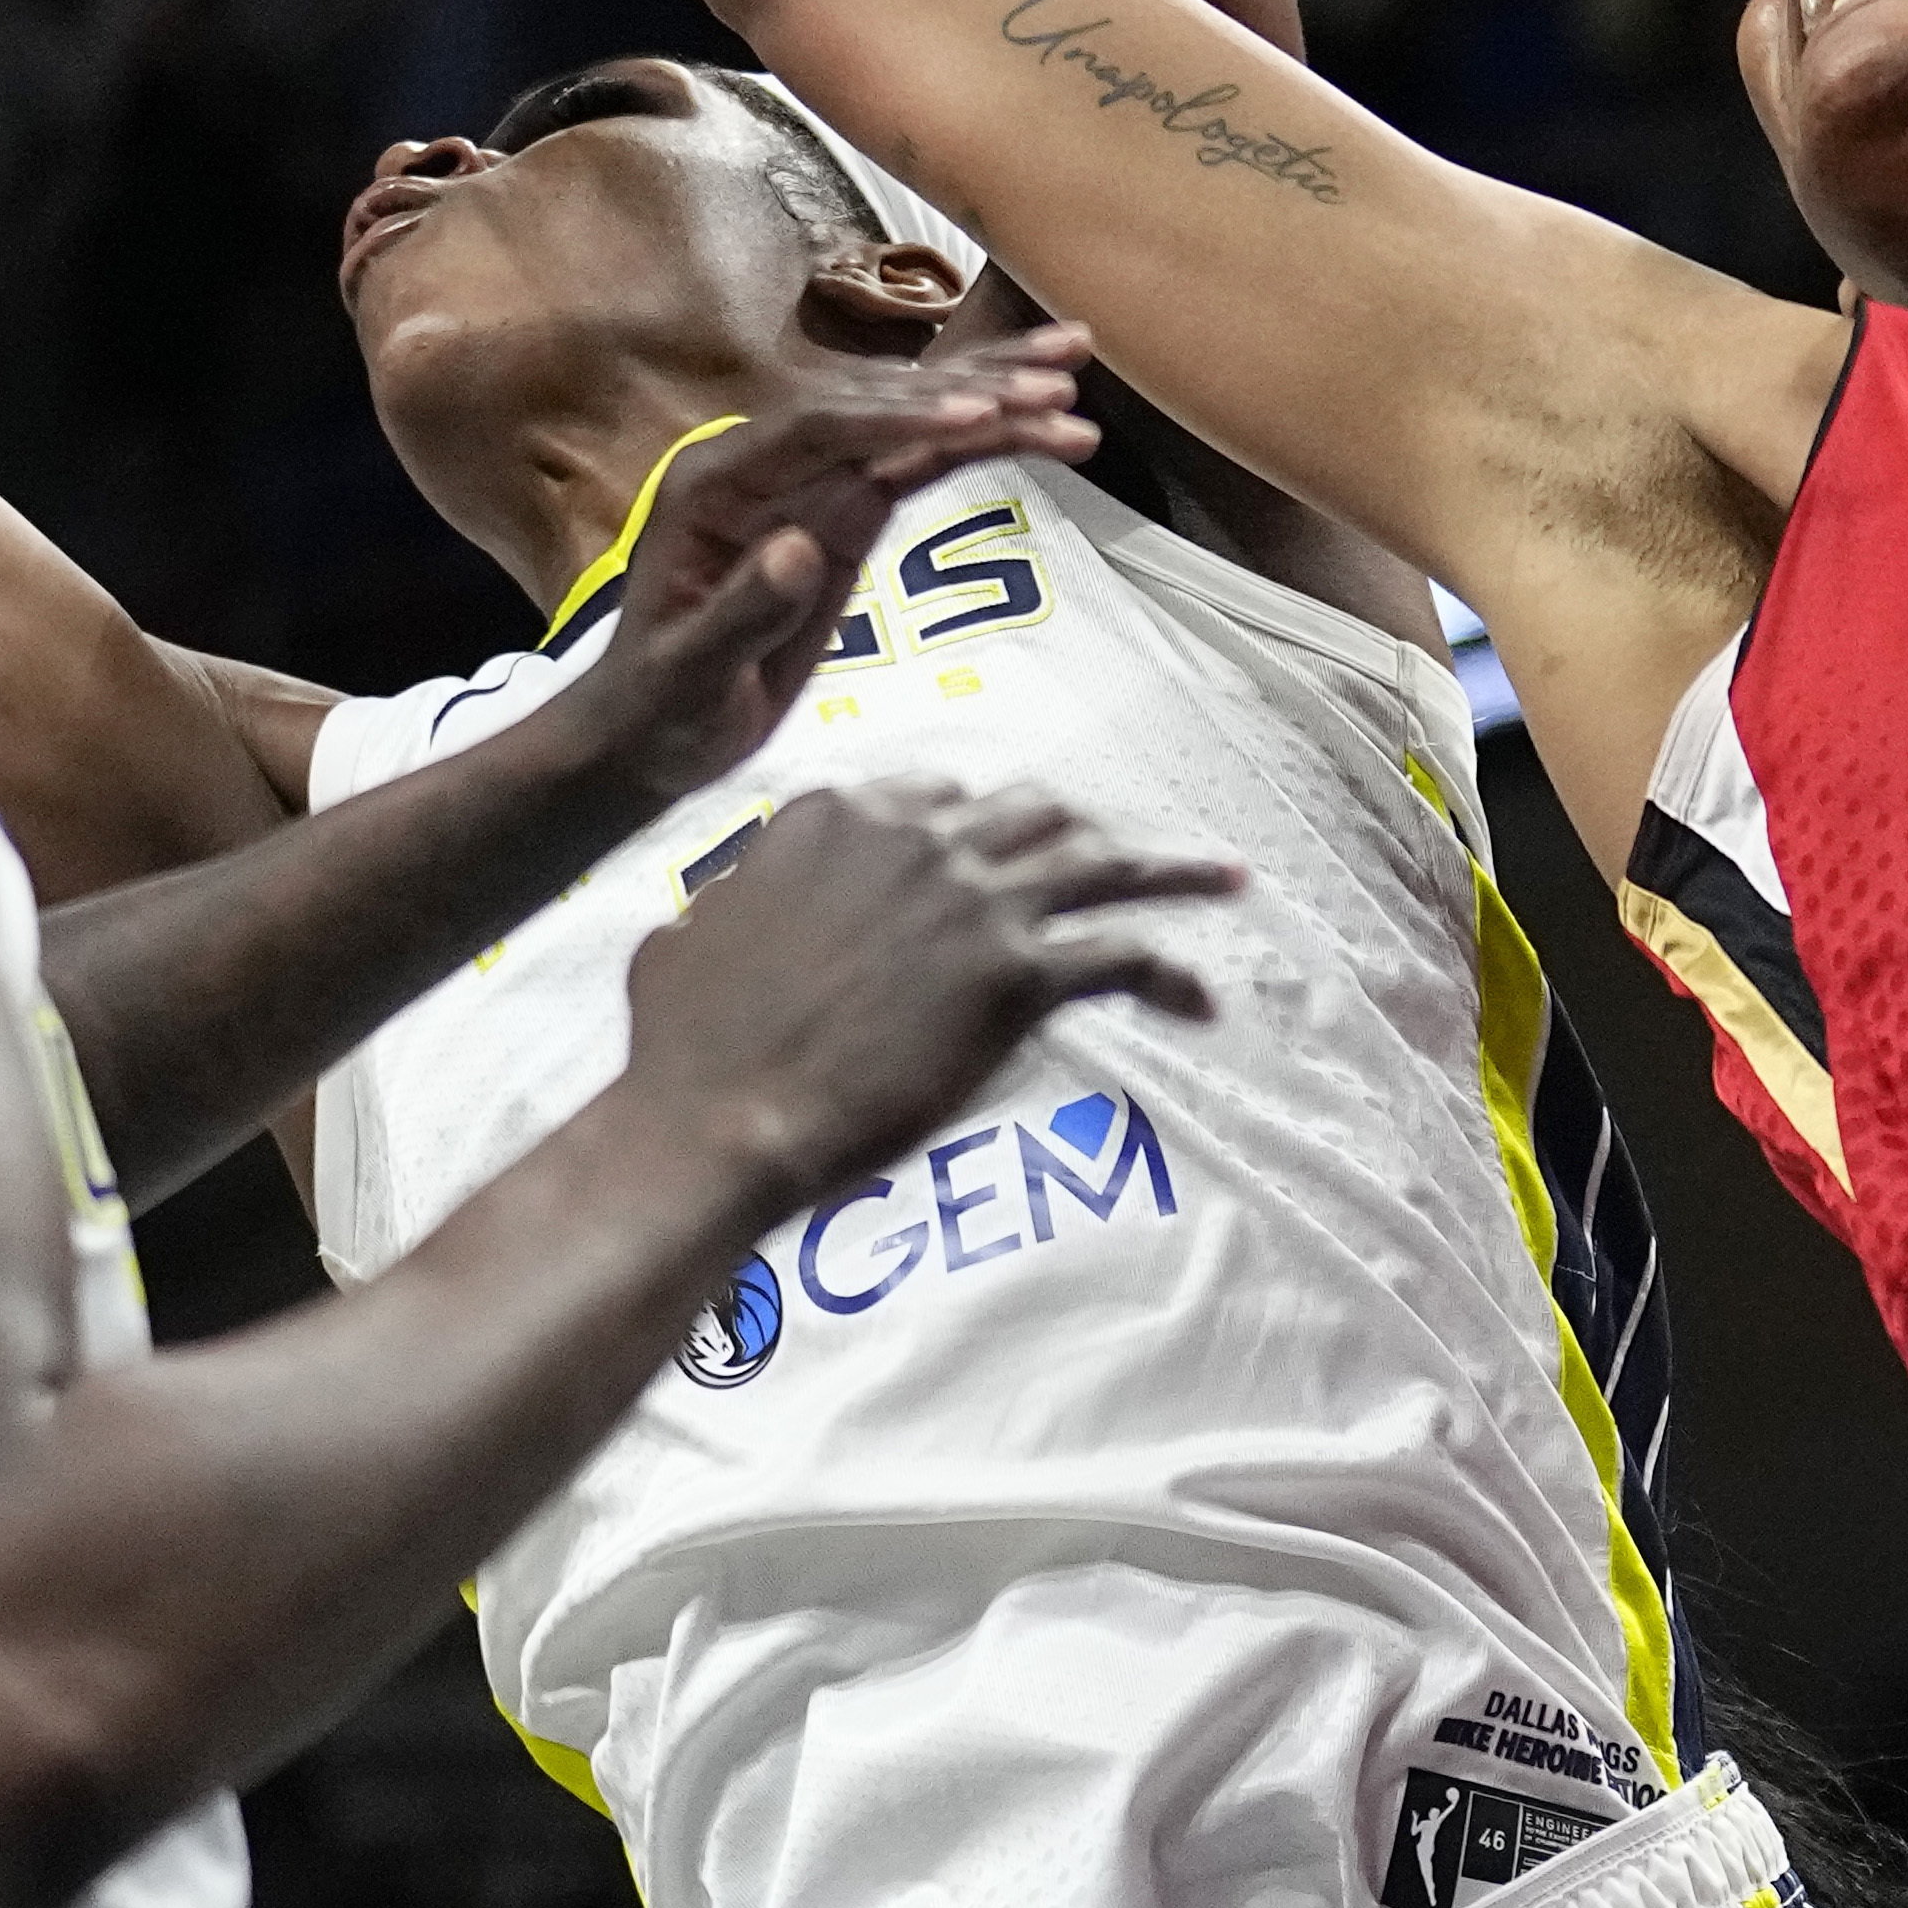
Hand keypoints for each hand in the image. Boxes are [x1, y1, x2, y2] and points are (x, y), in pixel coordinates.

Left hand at [548, 342, 1102, 806]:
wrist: (649, 732)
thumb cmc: (659, 709)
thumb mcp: (689, 676)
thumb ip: (741, 614)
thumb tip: (799, 550)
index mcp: (717, 484)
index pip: (815, 430)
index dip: (893, 418)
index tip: (971, 417)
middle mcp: (766, 463)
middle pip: (875, 405)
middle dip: (968, 389)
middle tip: (1057, 384)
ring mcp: (810, 482)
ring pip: (908, 423)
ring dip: (991, 396)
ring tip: (1074, 375)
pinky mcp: (846, 511)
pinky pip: (919, 464)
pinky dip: (981, 443)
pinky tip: (1043, 426)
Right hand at [624, 783, 1231, 1209]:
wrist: (720, 1112)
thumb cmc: (684, 1045)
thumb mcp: (687, 936)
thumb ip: (727, 906)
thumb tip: (704, 921)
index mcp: (839, 816)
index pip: (939, 795)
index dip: (980, 822)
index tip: (1005, 846)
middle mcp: (919, 838)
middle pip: (1033, 814)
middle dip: (1084, 832)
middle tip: (1124, 857)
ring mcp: (975, 899)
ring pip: (1103, 862)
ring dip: (1171, 871)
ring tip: (1223, 882)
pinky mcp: (1017, 974)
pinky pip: (1123, 958)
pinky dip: (1172, 976)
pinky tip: (1202, 1003)